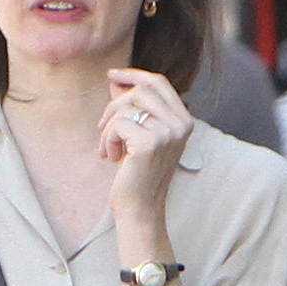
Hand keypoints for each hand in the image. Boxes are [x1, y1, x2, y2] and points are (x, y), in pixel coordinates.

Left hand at [100, 67, 190, 232]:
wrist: (140, 210)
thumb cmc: (137, 175)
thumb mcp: (136, 137)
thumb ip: (130, 108)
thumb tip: (115, 80)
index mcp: (183, 120)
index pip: (158, 82)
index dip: (133, 75)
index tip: (112, 75)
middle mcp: (181, 124)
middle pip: (140, 90)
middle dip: (113, 106)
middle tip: (102, 129)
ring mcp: (167, 133)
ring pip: (126, 107)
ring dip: (108, 128)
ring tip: (109, 150)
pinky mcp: (149, 143)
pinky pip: (117, 125)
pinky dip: (106, 140)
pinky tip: (111, 158)